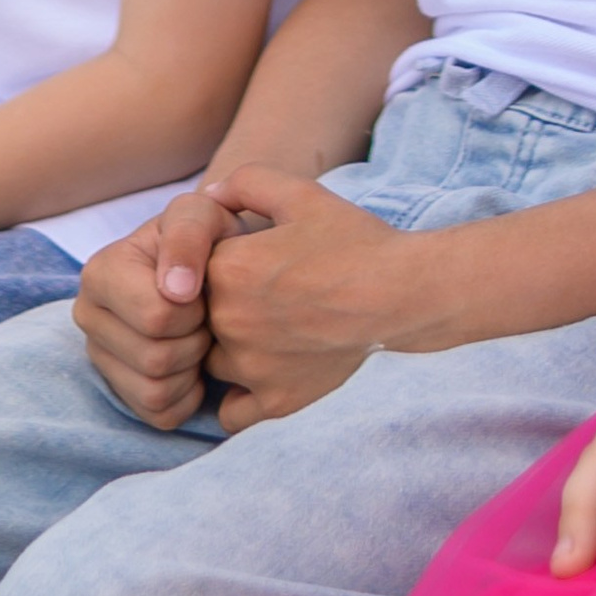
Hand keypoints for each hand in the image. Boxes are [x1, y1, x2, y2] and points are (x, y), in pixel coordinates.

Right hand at [74, 192, 240, 429]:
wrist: (213, 266)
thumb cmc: (207, 238)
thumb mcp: (203, 214)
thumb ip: (188, 234)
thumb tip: (176, 290)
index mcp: (99, 273)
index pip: (155, 317)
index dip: (194, 309)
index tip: (203, 290)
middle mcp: (88, 317)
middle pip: (155, 359)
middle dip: (196, 340)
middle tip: (207, 317)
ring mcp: (100, 358)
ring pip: (154, 391)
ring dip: (192, 368)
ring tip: (200, 336)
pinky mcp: (120, 391)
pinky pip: (159, 415)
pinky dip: (188, 396)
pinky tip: (194, 364)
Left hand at [199, 165, 430, 427]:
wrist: (404, 294)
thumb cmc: (354, 241)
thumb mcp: (301, 193)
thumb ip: (245, 183)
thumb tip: (209, 195)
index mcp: (227, 270)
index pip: (191, 269)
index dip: (218, 264)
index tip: (249, 262)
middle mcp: (228, 322)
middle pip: (196, 320)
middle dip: (221, 309)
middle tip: (266, 297)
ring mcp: (250, 367)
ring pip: (210, 364)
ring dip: (229, 351)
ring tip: (271, 333)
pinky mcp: (276, 401)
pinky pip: (231, 413)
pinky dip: (241, 398)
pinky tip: (267, 373)